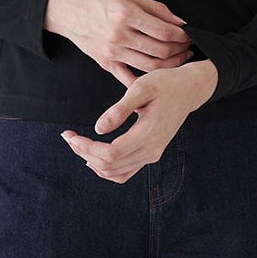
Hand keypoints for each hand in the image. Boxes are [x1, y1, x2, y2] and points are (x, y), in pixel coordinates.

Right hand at [45, 0, 194, 86]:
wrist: (65, 9)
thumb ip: (156, 8)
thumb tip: (179, 21)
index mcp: (126, 14)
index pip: (164, 31)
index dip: (182, 35)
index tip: (189, 34)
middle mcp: (119, 35)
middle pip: (160, 51)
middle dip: (180, 50)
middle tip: (188, 47)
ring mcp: (112, 52)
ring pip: (150, 66)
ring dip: (170, 65)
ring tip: (179, 59)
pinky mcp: (105, 63)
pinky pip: (129, 79)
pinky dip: (145, 81)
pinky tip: (158, 76)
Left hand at [60, 59, 218, 183]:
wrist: (188, 90)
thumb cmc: (165, 84)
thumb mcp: (141, 88)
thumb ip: (119, 109)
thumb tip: (98, 129)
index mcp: (149, 134)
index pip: (110, 153)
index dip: (86, 147)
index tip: (70, 135)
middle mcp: (152, 150)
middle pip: (110, 166)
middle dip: (84, 153)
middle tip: (68, 136)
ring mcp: (152, 155)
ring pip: (115, 173)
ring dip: (92, 161)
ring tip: (77, 143)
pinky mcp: (151, 155)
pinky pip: (124, 172)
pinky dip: (106, 168)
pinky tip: (93, 155)